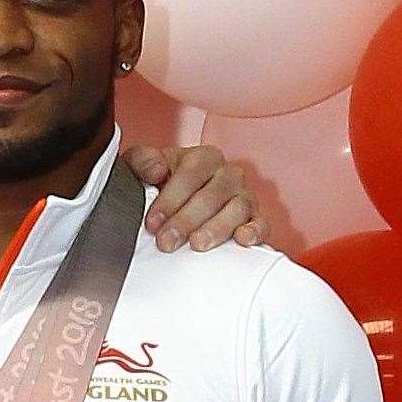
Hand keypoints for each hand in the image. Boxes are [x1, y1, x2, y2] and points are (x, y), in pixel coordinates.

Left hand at [122, 144, 266, 252]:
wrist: (170, 196)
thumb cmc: (157, 180)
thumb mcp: (141, 165)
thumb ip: (143, 161)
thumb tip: (157, 171)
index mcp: (202, 157)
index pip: (190, 176)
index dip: (170, 200)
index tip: (153, 222)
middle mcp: (228, 174)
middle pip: (212, 195)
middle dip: (186, 220)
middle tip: (167, 241)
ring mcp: (244, 196)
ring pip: (237, 209)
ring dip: (216, 228)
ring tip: (197, 244)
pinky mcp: (255, 218)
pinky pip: (261, 223)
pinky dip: (255, 231)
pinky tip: (242, 241)